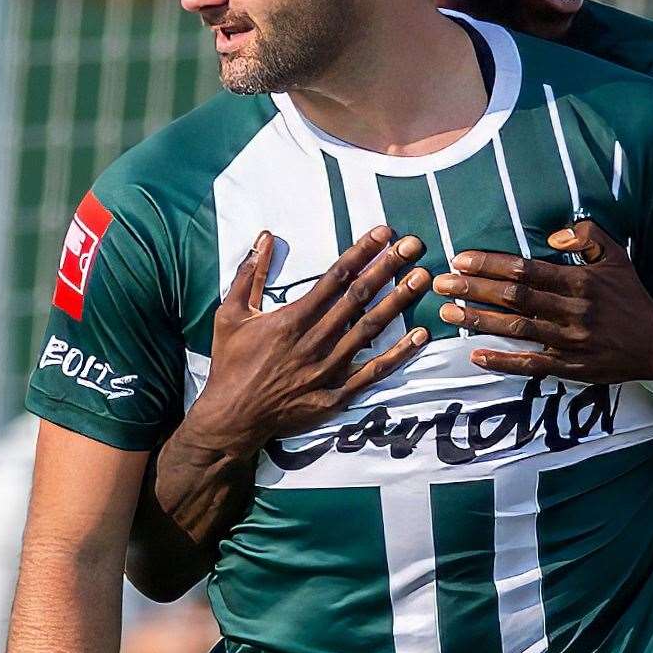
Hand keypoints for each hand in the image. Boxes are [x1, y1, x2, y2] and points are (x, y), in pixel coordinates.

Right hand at [191, 226, 430, 454]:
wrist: (231, 418)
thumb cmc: (231, 363)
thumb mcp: (230, 315)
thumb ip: (248, 274)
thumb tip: (264, 237)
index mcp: (291, 319)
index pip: (334, 278)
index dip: (361, 253)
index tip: (383, 234)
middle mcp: (314, 340)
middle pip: (358, 297)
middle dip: (388, 268)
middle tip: (413, 245)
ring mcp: (328, 369)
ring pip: (370, 329)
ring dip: (398, 302)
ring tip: (422, 278)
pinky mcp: (336, 395)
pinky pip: (373, 372)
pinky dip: (399, 354)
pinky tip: (420, 335)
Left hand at [433, 221, 652, 380]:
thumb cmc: (630, 295)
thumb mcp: (617, 256)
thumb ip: (587, 236)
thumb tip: (553, 235)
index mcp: (581, 281)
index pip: (526, 269)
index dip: (491, 264)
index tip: (461, 259)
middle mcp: (574, 310)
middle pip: (515, 297)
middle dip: (474, 289)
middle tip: (441, 283)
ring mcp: (571, 341)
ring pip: (517, 329)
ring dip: (479, 321)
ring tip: (448, 312)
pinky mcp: (571, 367)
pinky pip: (531, 365)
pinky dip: (503, 361)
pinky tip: (475, 355)